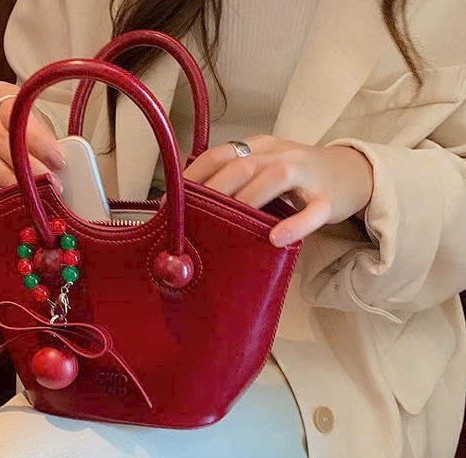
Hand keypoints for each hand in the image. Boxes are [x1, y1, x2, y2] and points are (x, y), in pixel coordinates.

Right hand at [0, 81, 65, 223]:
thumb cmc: (21, 126)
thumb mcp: (37, 124)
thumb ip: (45, 140)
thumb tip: (59, 167)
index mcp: (0, 93)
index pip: (15, 113)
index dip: (37, 139)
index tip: (57, 161)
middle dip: (25, 164)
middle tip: (46, 183)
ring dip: (3, 178)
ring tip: (23, 196)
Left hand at [183, 135, 373, 246]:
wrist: (353, 172)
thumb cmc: (298, 178)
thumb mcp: (264, 168)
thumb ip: (236, 180)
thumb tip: (191, 206)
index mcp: (261, 148)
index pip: (222, 153)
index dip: (196, 172)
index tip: (174, 194)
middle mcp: (281, 154)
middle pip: (245, 165)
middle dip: (215, 188)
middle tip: (193, 214)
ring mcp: (307, 174)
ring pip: (276, 177)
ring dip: (248, 200)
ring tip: (226, 223)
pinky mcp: (328, 199)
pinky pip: (312, 211)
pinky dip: (294, 224)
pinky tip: (276, 238)